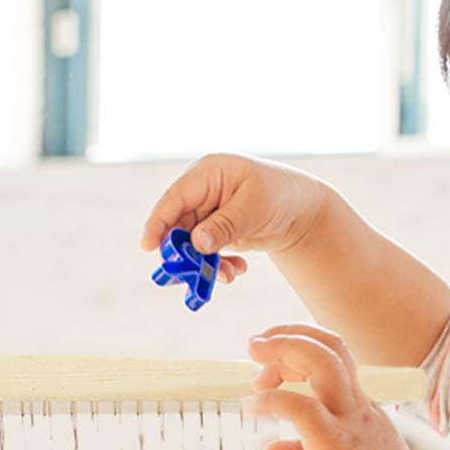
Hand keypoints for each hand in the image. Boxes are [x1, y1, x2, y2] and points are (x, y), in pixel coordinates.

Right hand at [141, 153, 335, 285]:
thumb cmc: (280, 196)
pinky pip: (203, 252)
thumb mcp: (253, 209)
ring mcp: (205, 212)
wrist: (301, 210)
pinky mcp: (212, 231)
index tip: (148, 246)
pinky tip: (237, 270)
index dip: (158, 223)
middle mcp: (201, 191)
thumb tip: (196, 243)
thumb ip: (224, 226)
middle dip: (185, 253)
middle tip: (193, 274)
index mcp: (207, 173)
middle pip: (177, 225)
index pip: (174, 198)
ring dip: (203, 264)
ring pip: (189, 244)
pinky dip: (216, 265)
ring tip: (229, 276)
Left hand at [248, 324, 437, 449]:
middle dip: (286, 337)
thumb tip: (270, 449)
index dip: (296, 344)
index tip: (267, 358)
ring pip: (322, 364)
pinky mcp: (339, 446)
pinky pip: (305, 410)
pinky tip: (258, 409)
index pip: (331, 353)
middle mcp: (356, 403)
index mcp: (357, 402)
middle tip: (254, 346)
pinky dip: (275, 401)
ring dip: (283, 355)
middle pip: (328, 346)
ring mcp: (350, 421)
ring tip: (254, 375)